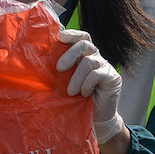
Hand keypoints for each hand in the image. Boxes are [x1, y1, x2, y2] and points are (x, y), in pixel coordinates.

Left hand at [56, 29, 124, 143]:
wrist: (96, 119)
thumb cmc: (77, 101)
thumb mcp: (66, 82)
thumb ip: (62, 70)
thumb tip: (41, 59)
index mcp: (85, 56)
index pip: (82, 37)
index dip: (73, 34)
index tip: (60, 37)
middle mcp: (96, 57)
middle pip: (85, 44)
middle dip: (70, 54)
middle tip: (59, 68)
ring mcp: (106, 66)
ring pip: (89, 62)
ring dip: (76, 78)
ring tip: (71, 92)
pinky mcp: (113, 78)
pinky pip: (97, 75)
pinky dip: (87, 84)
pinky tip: (84, 94)